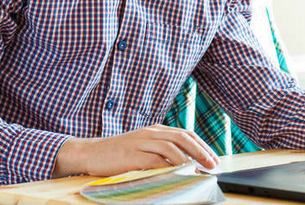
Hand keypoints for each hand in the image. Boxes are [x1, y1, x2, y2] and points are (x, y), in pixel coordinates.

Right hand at [53, 124, 219, 177]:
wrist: (90, 152)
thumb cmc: (118, 153)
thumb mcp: (143, 147)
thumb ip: (161, 151)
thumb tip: (186, 162)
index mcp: (156, 129)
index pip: (186, 133)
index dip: (202, 145)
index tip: (214, 158)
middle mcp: (151, 132)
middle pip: (183, 137)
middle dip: (201, 151)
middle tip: (213, 164)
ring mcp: (141, 142)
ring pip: (171, 146)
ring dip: (188, 159)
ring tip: (199, 170)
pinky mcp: (132, 154)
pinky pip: (154, 159)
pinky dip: (168, 166)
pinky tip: (177, 173)